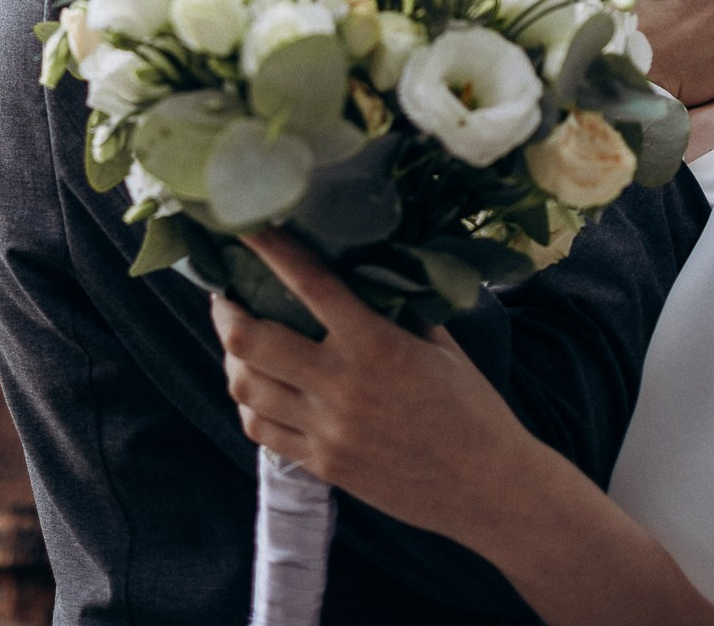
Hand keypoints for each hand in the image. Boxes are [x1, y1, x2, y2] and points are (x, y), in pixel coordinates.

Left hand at [213, 232, 535, 549]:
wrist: (489, 490)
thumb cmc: (473, 409)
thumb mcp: (442, 346)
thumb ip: (399, 307)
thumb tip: (364, 267)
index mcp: (376, 346)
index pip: (308, 283)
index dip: (268, 248)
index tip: (242, 223)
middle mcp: (342, 386)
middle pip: (249, 339)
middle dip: (224, 309)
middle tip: (223, 292)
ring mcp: (326, 430)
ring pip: (244, 385)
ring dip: (231, 356)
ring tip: (236, 338)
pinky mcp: (322, 465)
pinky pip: (260, 429)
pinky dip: (248, 401)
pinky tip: (257, 386)